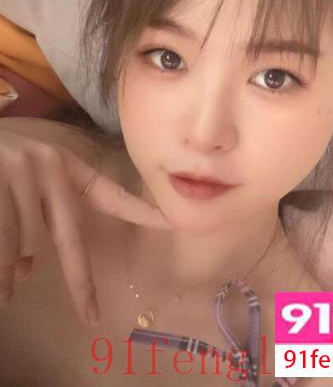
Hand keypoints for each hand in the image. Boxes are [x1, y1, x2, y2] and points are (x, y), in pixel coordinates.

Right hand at [0, 119, 171, 325]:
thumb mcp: (23, 183)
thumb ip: (33, 220)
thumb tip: (27, 268)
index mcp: (65, 165)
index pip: (110, 194)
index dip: (140, 211)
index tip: (170, 223)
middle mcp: (50, 165)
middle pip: (72, 236)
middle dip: (81, 280)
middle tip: (90, 313)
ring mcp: (22, 170)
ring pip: (27, 243)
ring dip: (13, 270)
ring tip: (7, 289)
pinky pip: (5, 242)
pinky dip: (2, 269)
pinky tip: (3, 285)